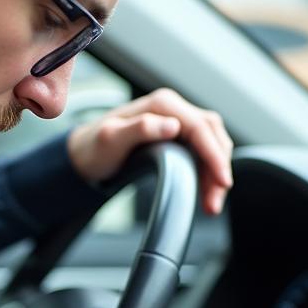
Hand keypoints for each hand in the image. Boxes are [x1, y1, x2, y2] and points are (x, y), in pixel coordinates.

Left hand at [67, 88, 233, 214]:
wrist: (85, 153)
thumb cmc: (95, 147)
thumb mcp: (111, 139)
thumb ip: (140, 129)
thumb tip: (173, 126)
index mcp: (162, 105)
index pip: (200, 127)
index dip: (214, 155)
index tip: (221, 181)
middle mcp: (173, 109)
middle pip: (212, 134)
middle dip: (219, 168)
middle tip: (215, 201)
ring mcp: (177, 121)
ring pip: (212, 143)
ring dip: (216, 172)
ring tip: (211, 203)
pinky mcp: (179, 135)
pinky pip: (203, 150)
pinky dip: (209, 170)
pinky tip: (206, 190)